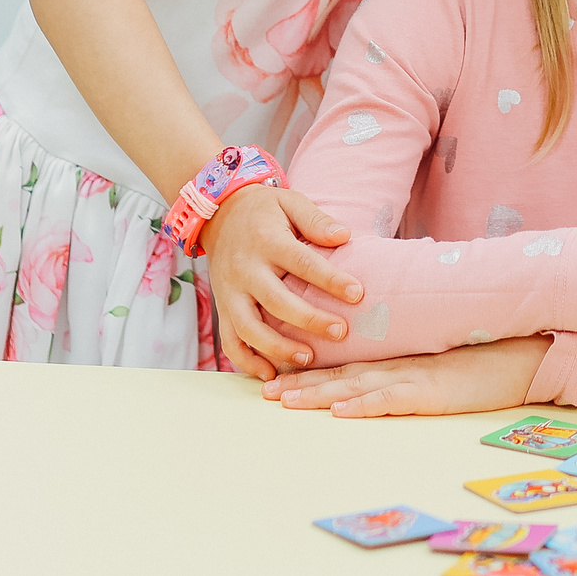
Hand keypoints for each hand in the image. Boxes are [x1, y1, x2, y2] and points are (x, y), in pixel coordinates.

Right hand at [202, 184, 359, 379]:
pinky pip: (230, 342)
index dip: (330, 280)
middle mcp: (245, 269)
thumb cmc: (264, 211)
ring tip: (308, 358)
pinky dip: (247, 362)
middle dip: (309, 320)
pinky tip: (271, 373)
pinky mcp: (222, 309)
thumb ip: (315, 220)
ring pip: (249, 328)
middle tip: (341, 332)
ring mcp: (230, 292)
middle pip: (276, 301)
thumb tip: (344, 235)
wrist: (219, 215)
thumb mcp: (290, 202)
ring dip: (277, 348)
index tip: (358, 294)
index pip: (302, 263)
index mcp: (267, 241)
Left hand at [264, 336, 550, 416]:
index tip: (277, 377)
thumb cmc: (487, 354)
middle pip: (341, 377)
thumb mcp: (443, 355)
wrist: (523, 350)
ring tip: (285, 401)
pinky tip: (341, 412)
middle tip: (265, 391)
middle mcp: (400, 365)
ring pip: (356, 387)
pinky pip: (392, 400)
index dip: (311, 372)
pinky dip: (364, 406)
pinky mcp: (432, 392)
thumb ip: (416, 354)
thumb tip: (392, 359)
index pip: (347, 366)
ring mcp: (415, 377)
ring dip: (318, 395)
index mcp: (401, 359)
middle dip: (301, 385)